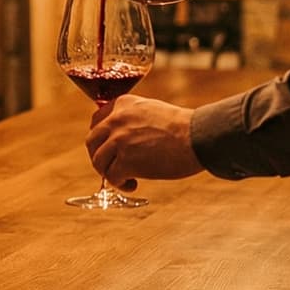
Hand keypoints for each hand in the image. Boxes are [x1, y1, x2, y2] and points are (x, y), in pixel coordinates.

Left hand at [85, 94, 201, 191]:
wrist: (198, 136)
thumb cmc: (183, 127)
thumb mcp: (152, 110)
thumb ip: (134, 119)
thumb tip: (126, 137)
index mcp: (123, 105)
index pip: (97, 121)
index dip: (100, 138)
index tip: (108, 148)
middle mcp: (117, 120)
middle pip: (91, 142)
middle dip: (98, 157)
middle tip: (111, 167)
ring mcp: (119, 140)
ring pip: (98, 161)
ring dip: (108, 173)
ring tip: (125, 178)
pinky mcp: (126, 160)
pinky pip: (111, 177)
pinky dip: (120, 184)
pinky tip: (132, 185)